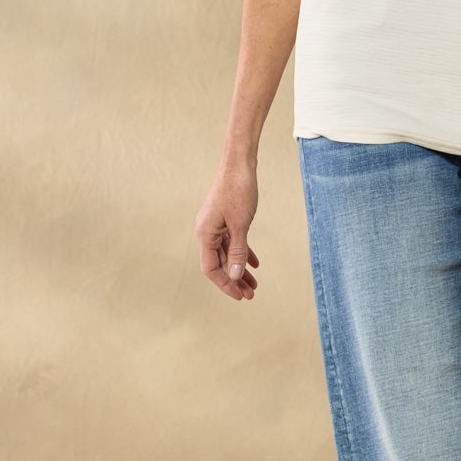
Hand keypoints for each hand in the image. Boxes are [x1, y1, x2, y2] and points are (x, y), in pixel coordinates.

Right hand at [195, 157, 260, 300]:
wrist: (239, 164)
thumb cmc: (238, 190)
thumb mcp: (240, 224)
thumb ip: (238, 250)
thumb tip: (235, 276)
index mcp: (205, 234)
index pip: (211, 268)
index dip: (225, 284)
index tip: (239, 296)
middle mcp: (207, 231)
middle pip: (220, 263)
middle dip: (235, 280)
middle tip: (251, 294)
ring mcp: (215, 225)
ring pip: (227, 254)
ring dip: (240, 269)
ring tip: (254, 284)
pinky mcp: (225, 218)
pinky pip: (232, 241)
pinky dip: (243, 253)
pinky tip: (255, 264)